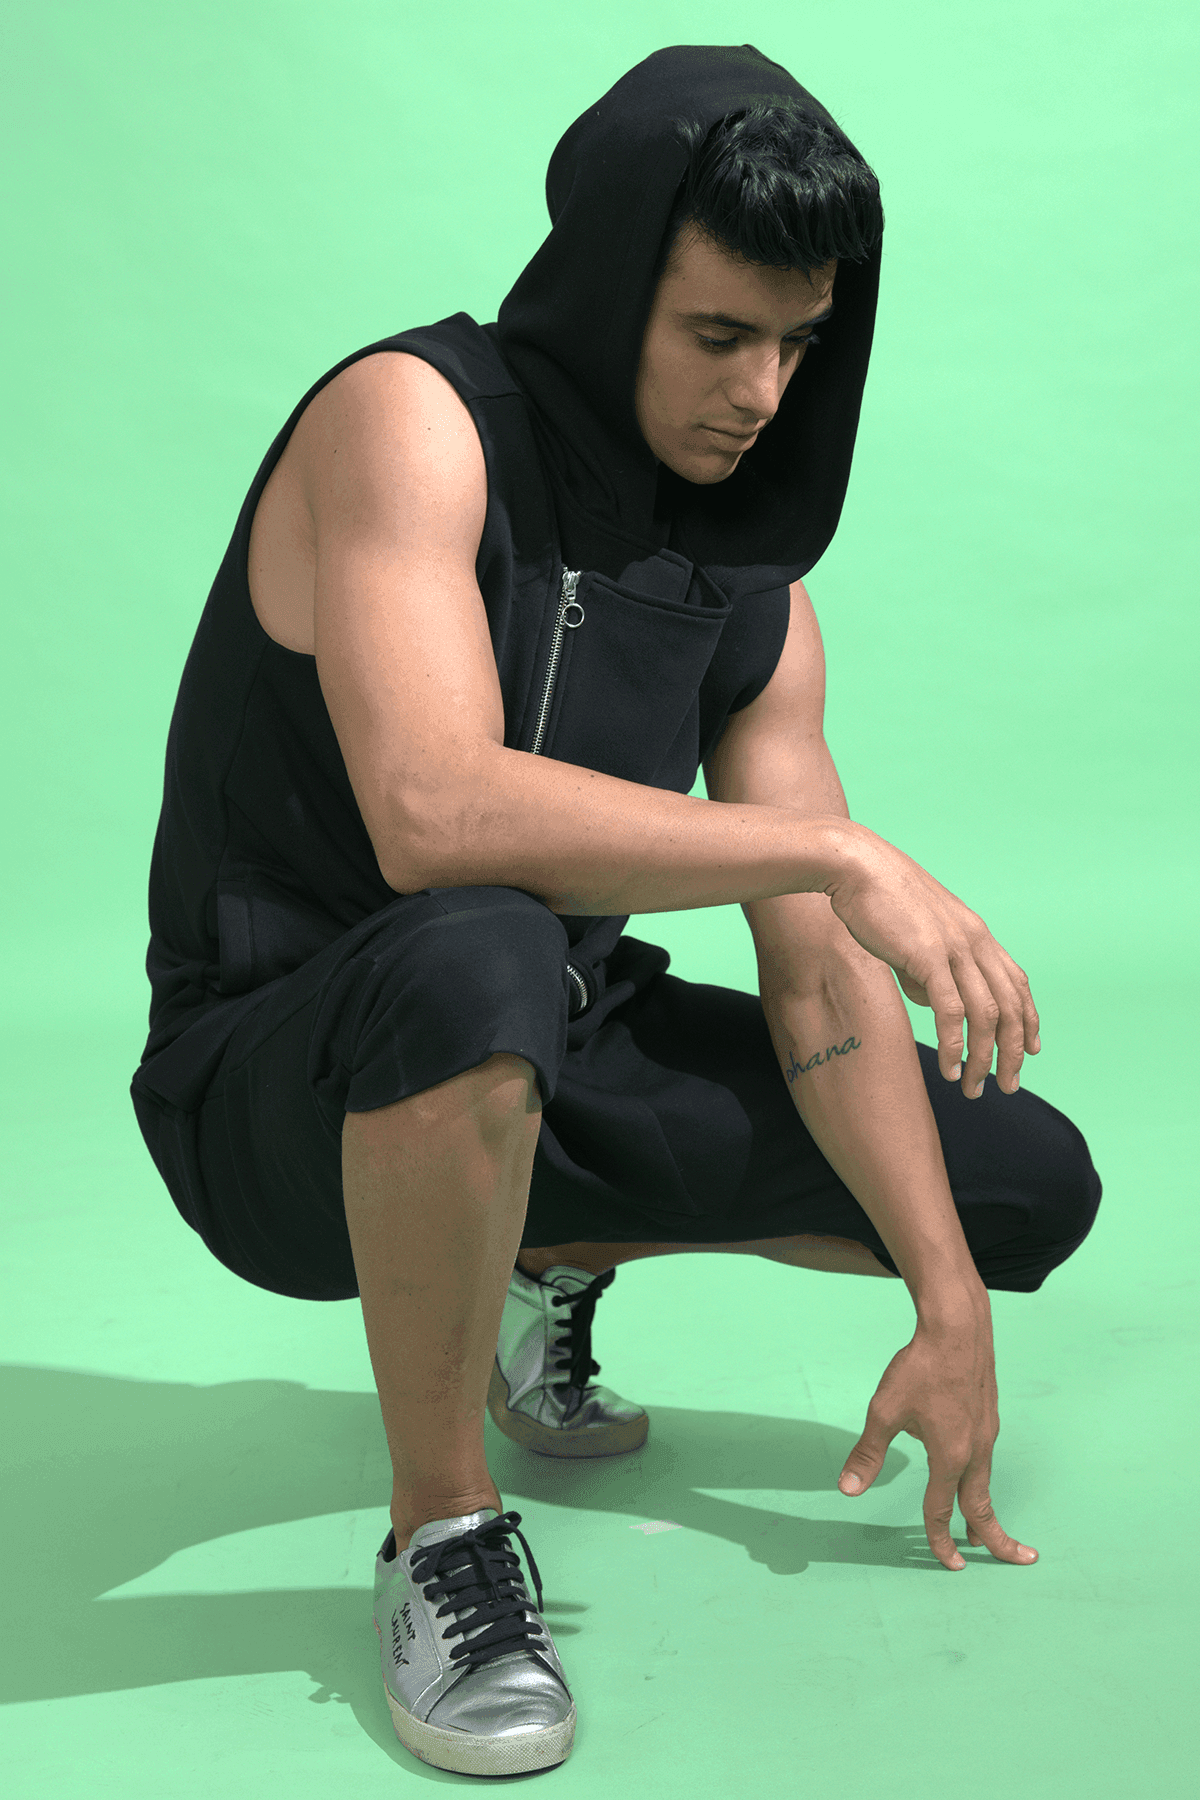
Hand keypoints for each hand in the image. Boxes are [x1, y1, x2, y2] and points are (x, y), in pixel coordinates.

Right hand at [822, 824, 1039, 1099]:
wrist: (857, 866)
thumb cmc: (879, 899)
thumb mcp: (917, 935)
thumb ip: (931, 969)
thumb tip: (933, 1003)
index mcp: (976, 934)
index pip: (1017, 983)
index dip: (1029, 1020)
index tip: (1031, 1051)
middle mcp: (975, 942)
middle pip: (1011, 1007)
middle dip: (1013, 1053)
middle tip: (1006, 1086)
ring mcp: (954, 948)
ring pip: (986, 1015)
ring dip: (984, 1058)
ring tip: (973, 1088)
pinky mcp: (928, 956)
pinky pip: (951, 1011)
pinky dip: (955, 1045)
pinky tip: (950, 1070)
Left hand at [836, 1304, 1038, 1570]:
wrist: (958, 1327)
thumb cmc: (920, 1367)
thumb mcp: (885, 1410)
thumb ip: (869, 1453)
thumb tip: (848, 1489)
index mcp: (950, 1456)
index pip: (942, 1510)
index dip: (940, 1540)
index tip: (948, 1564)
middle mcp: (975, 1450)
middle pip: (984, 1506)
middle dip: (997, 1539)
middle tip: (1016, 1560)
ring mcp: (987, 1433)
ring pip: (986, 1482)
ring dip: (985, 1508)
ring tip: (982, 1529)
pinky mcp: (989, 1416)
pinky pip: (985, 1457)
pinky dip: (980, 1478)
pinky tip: (965, 1469)